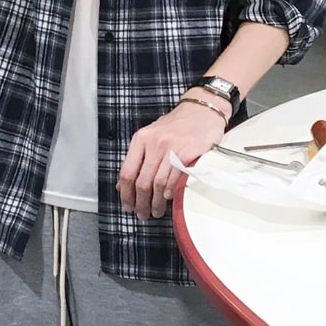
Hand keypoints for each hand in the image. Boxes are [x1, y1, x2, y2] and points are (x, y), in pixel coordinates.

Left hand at [117, 102, 226, 220]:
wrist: (203, 111)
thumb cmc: (178, 125)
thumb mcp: (152, 136)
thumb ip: (138, 158)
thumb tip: (123, 184)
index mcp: (141, 139)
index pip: (127, 172)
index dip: (126, 194)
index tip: (128, 205)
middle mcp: (154, 143)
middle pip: (142, 182)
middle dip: (141, 203)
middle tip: (142, 214)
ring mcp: (171, 149)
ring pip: (157, 184)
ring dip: (156, 203)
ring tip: (156, 211)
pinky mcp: (187, 154)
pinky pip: (174, 180)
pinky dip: (170, 193)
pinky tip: (168, 199)